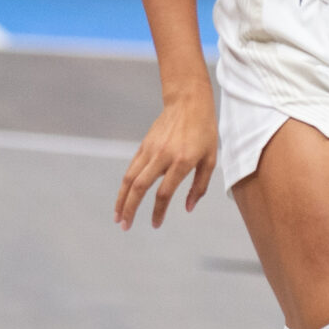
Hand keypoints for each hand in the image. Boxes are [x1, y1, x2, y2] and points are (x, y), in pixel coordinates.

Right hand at [115, 87, 217, 229]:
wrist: (188, 102)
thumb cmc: (204, 131)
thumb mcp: (210, 159)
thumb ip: (200, 186)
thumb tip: (188, 209)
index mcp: (182, 161)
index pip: (164, 192)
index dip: (158, 211)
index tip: (155, 224)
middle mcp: (163, 156)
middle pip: (140, 187)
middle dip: (130, 209)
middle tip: (124, 227)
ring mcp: (150, 150)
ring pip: (130, 178)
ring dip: (121, 199)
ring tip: (117, 217)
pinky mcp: (144, 146)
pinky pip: (131, 169)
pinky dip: (125, 185)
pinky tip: (123, 197)